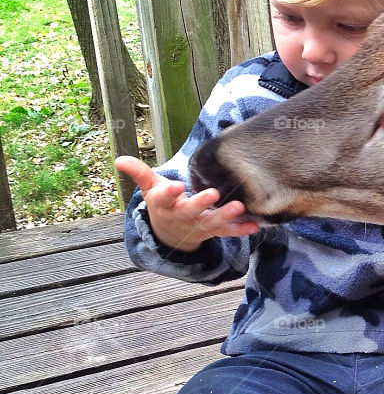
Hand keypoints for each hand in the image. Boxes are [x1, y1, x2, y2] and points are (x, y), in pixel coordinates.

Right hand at [115, 155, 259, 253]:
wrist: (172, 233)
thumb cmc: (163, 203)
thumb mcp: (149, 188)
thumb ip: (139, 172)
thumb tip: (119, 159)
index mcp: (164, 204)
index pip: (163, 198)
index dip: (169, 192)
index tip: (176, 185)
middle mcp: (182, 216)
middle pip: (190, 211)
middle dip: (200, 204)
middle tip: (213, 193)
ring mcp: (199, 225)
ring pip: (212, 223)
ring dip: (225, 216)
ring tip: (239, 207)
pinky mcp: (214, 231)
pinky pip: (228, 232)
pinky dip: (241, 230)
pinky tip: (255, 225)